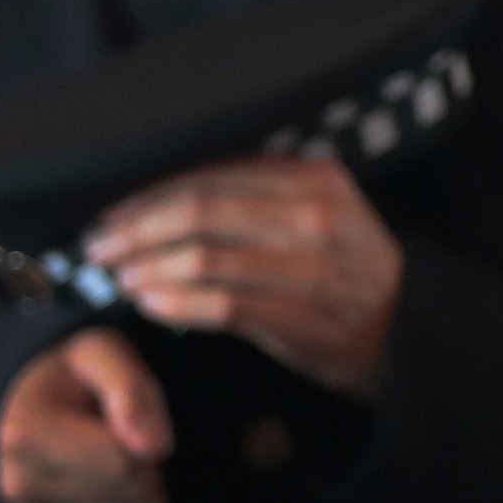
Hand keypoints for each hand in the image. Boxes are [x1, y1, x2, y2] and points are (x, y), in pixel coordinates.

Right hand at [0, 328, 173, 502]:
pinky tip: (110, 500)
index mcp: (22, 435)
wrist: (32, 419)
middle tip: (119, 441)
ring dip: (144, 493)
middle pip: (136, 492)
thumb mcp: (101, 355)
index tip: (121, 419)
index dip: (146, 435)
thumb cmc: (75, 382)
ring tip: (110, 466)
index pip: (123, 460)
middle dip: (147, 463)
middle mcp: (18, 489)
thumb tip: (154, 447)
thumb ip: (130, 389)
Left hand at [85, 157, 402, 397]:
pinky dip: (174, 303)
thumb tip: (165, 194)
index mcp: (314, 178)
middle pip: (199, 211)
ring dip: (147, 269)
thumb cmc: (345, 266)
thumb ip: (261, 193)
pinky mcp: (299, 317)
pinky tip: (149, 303)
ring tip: (119, 278)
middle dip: (136, 230)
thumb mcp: (321, 210)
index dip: (150, 194)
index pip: (211, 175)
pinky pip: (219, 306)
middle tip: (99, 246)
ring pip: (203, 258)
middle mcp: (314, 216)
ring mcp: (309, 268)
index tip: (111, 211)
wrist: (404, 326)